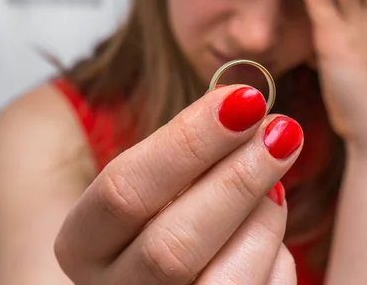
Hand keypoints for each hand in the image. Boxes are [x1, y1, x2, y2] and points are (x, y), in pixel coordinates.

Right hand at [54, 85, 302, 283]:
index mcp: (84, 244)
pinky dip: (275, 257)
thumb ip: (189, 152)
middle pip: (171, 247)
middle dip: (236, 180)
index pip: (124, 191)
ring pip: (222, 284)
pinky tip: (267, 229)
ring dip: (262, 221)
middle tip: (282, 130)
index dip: (188, 142)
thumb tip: (246, 108)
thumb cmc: (164, 212)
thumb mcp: (159, 180)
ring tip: (276, 184)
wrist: (163, 272)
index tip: (244, 100)